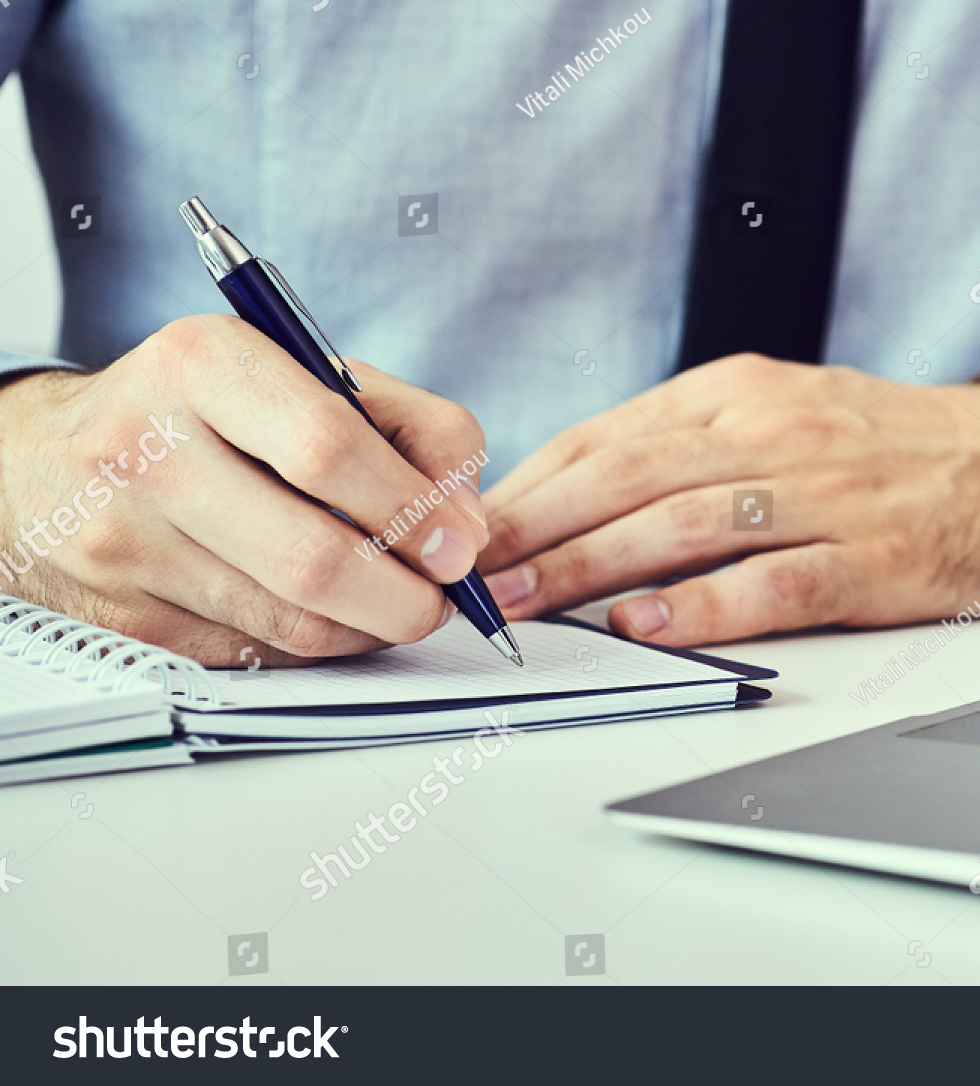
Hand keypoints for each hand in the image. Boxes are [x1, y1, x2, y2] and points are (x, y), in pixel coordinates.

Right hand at [0, 314, 489, 665]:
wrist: (42, 462)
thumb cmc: (208, 413)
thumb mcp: (306, 375)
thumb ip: (415, 428)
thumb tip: (468, 526)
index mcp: (202, 365)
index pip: (328, 448)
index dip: (414, 507)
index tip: (461, 544)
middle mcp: (148, 451)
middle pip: (314, 557)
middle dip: (407, 594)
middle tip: (444, 596)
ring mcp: (127, 545)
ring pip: (293, 622)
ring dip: (372, 625)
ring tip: (396, 599)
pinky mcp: (128, 619)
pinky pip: (261, 654)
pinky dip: (319, 643)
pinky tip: (328, 612)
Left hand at [478, 354, 979, 645]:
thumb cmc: (887, 444)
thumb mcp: (781, 410)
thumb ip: (689, 445)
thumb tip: (582, 495)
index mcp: (738, 394)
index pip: (608, 436)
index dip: (529, 485)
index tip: (468, 526)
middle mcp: (772, 432)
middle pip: (628, 478)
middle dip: (535, 529)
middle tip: (466, 573)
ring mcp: (824, 495)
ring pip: (684, 526)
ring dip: (592, 568)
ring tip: (525, 605)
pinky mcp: (873, 556)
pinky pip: (775, 582)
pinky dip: (706, 606)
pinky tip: (649, 627)